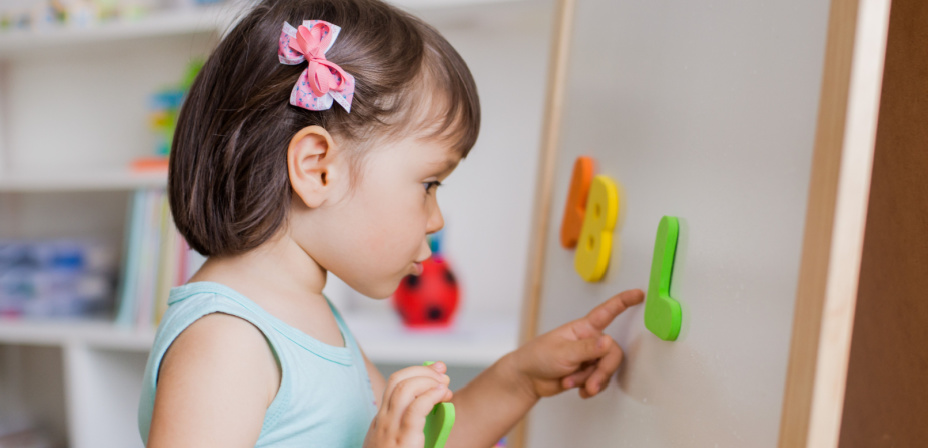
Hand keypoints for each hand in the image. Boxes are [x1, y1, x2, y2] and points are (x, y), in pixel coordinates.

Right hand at [363, 362, 452, 447]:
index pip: (395, 385)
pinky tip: (442, 396)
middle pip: (399, 380)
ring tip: (445, 386)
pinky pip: (416, 408)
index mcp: (382, 423)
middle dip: (423, 370)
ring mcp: (389, 430)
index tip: (437, 371)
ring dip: (428, 379)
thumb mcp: (404, 444)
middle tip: (444, 375)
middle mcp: (382, 422)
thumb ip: (414, 426)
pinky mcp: (402, 439)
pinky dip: (431, 395)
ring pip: (404, 387)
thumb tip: (439, 406)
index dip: (417, 372)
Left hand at [512, 289, 643, 398]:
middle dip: (602, 371)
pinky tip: (580, 391)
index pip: (607, 312)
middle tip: (591, 384)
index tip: (639, 294)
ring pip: (606, 370)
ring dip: (592, 381)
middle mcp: (590, 341)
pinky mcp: (588, 373)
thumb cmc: (539, 357)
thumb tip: (609, 342)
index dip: (623, 302)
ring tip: (571, 383)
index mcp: (583, 328)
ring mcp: (590, 358)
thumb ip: (586, 349)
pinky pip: (601, 381)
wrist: (528, 379)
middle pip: (612, 353)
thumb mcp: (562, 352)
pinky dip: (591, 388)